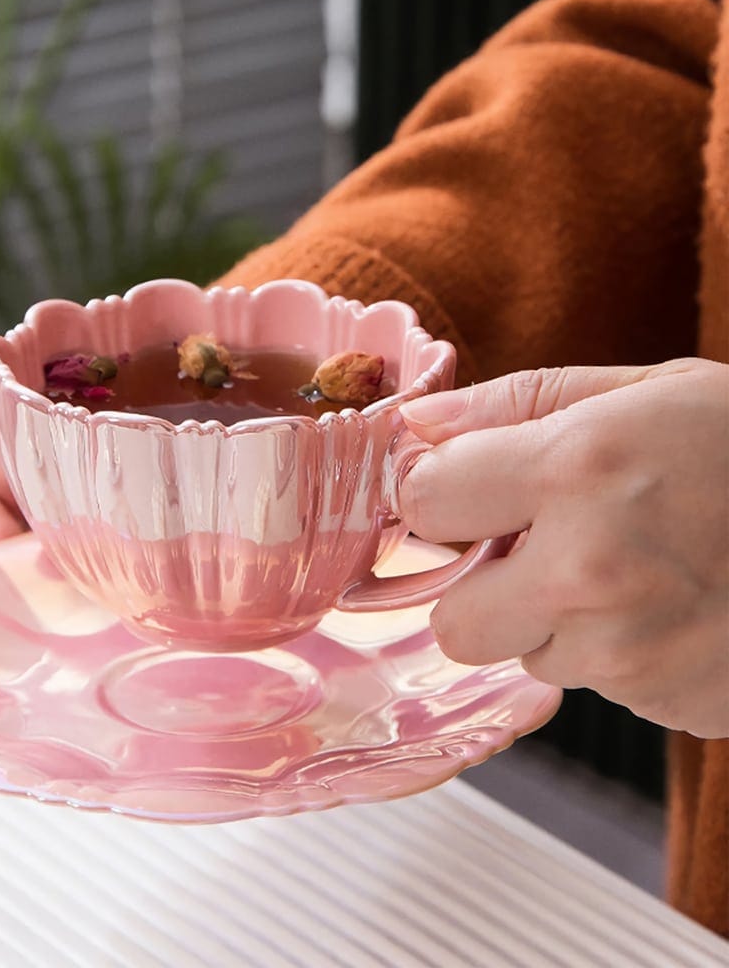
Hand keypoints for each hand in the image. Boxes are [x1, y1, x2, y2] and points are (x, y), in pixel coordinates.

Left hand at [397, 358, 728, 738]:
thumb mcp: (641, 388)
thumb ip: (513, 405)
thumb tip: (414, 426)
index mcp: (576, 470)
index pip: (422, 502)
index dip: (438, 496)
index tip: (464, 491)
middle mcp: (592, 571)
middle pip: (455, 623)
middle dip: (485, 590)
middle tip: (543, 546)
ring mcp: (634, 652)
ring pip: (531, 656)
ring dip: (559, 621)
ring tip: (637, 569)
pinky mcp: (671, 701)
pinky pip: (597, 684)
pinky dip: (619, 653)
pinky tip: (675, 607)